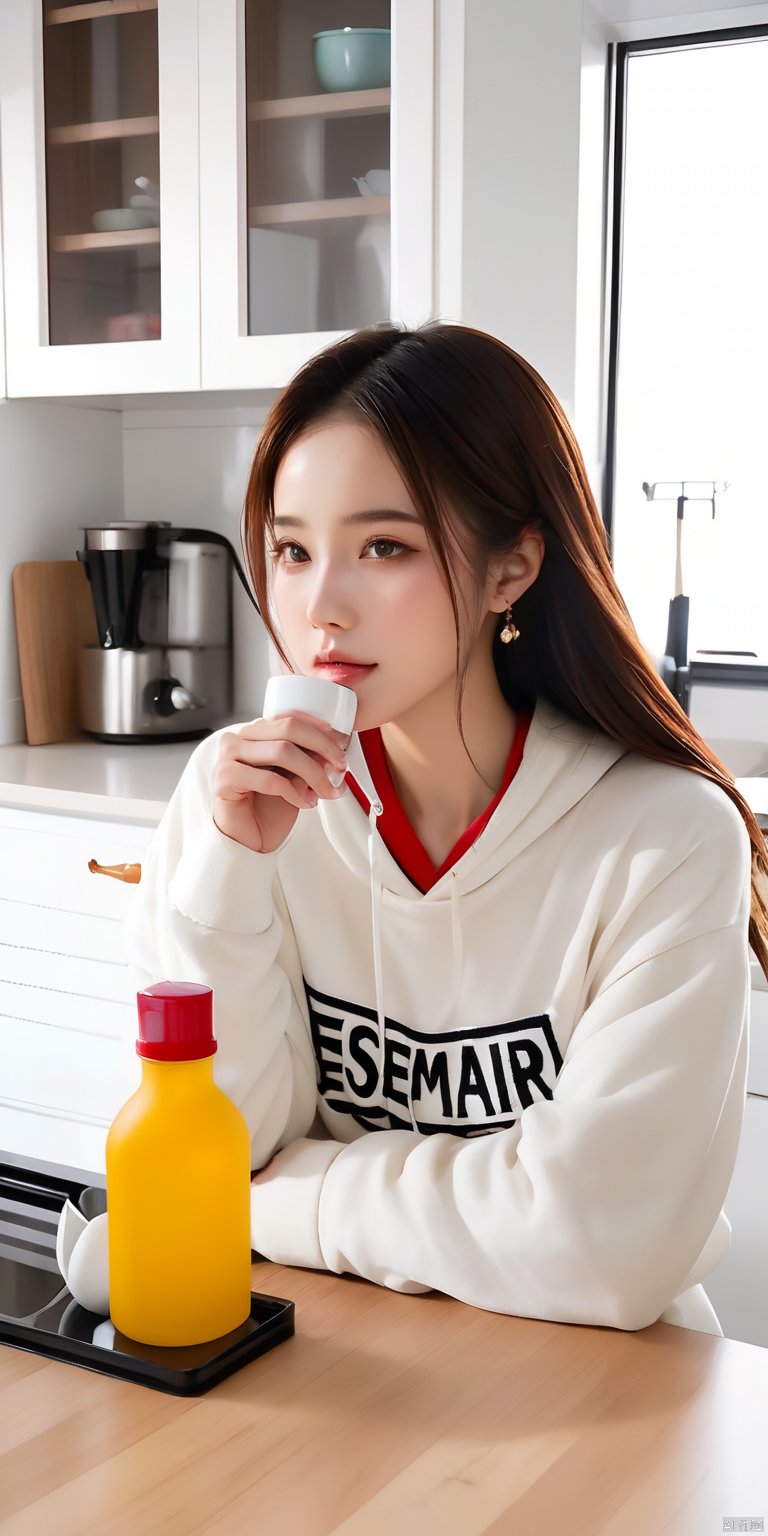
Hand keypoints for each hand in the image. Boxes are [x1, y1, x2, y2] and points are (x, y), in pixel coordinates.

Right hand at [211, 712, 349, 853]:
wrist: (248, 841)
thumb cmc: (268, 808)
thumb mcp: (296, 777)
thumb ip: (308, 759)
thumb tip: (334, 751)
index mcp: (254, 733)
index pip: (290, 718)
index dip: (320, 729)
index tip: (343, 744)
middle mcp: (238, 739)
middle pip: (289, 728)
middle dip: (322, 747)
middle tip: (340, 766)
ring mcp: (227, 757)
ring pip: (282, 751)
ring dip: (312, 772)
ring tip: (326, 790)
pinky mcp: (224, 779)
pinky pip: (269, 779)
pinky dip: (294, 792)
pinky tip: (304, 802)